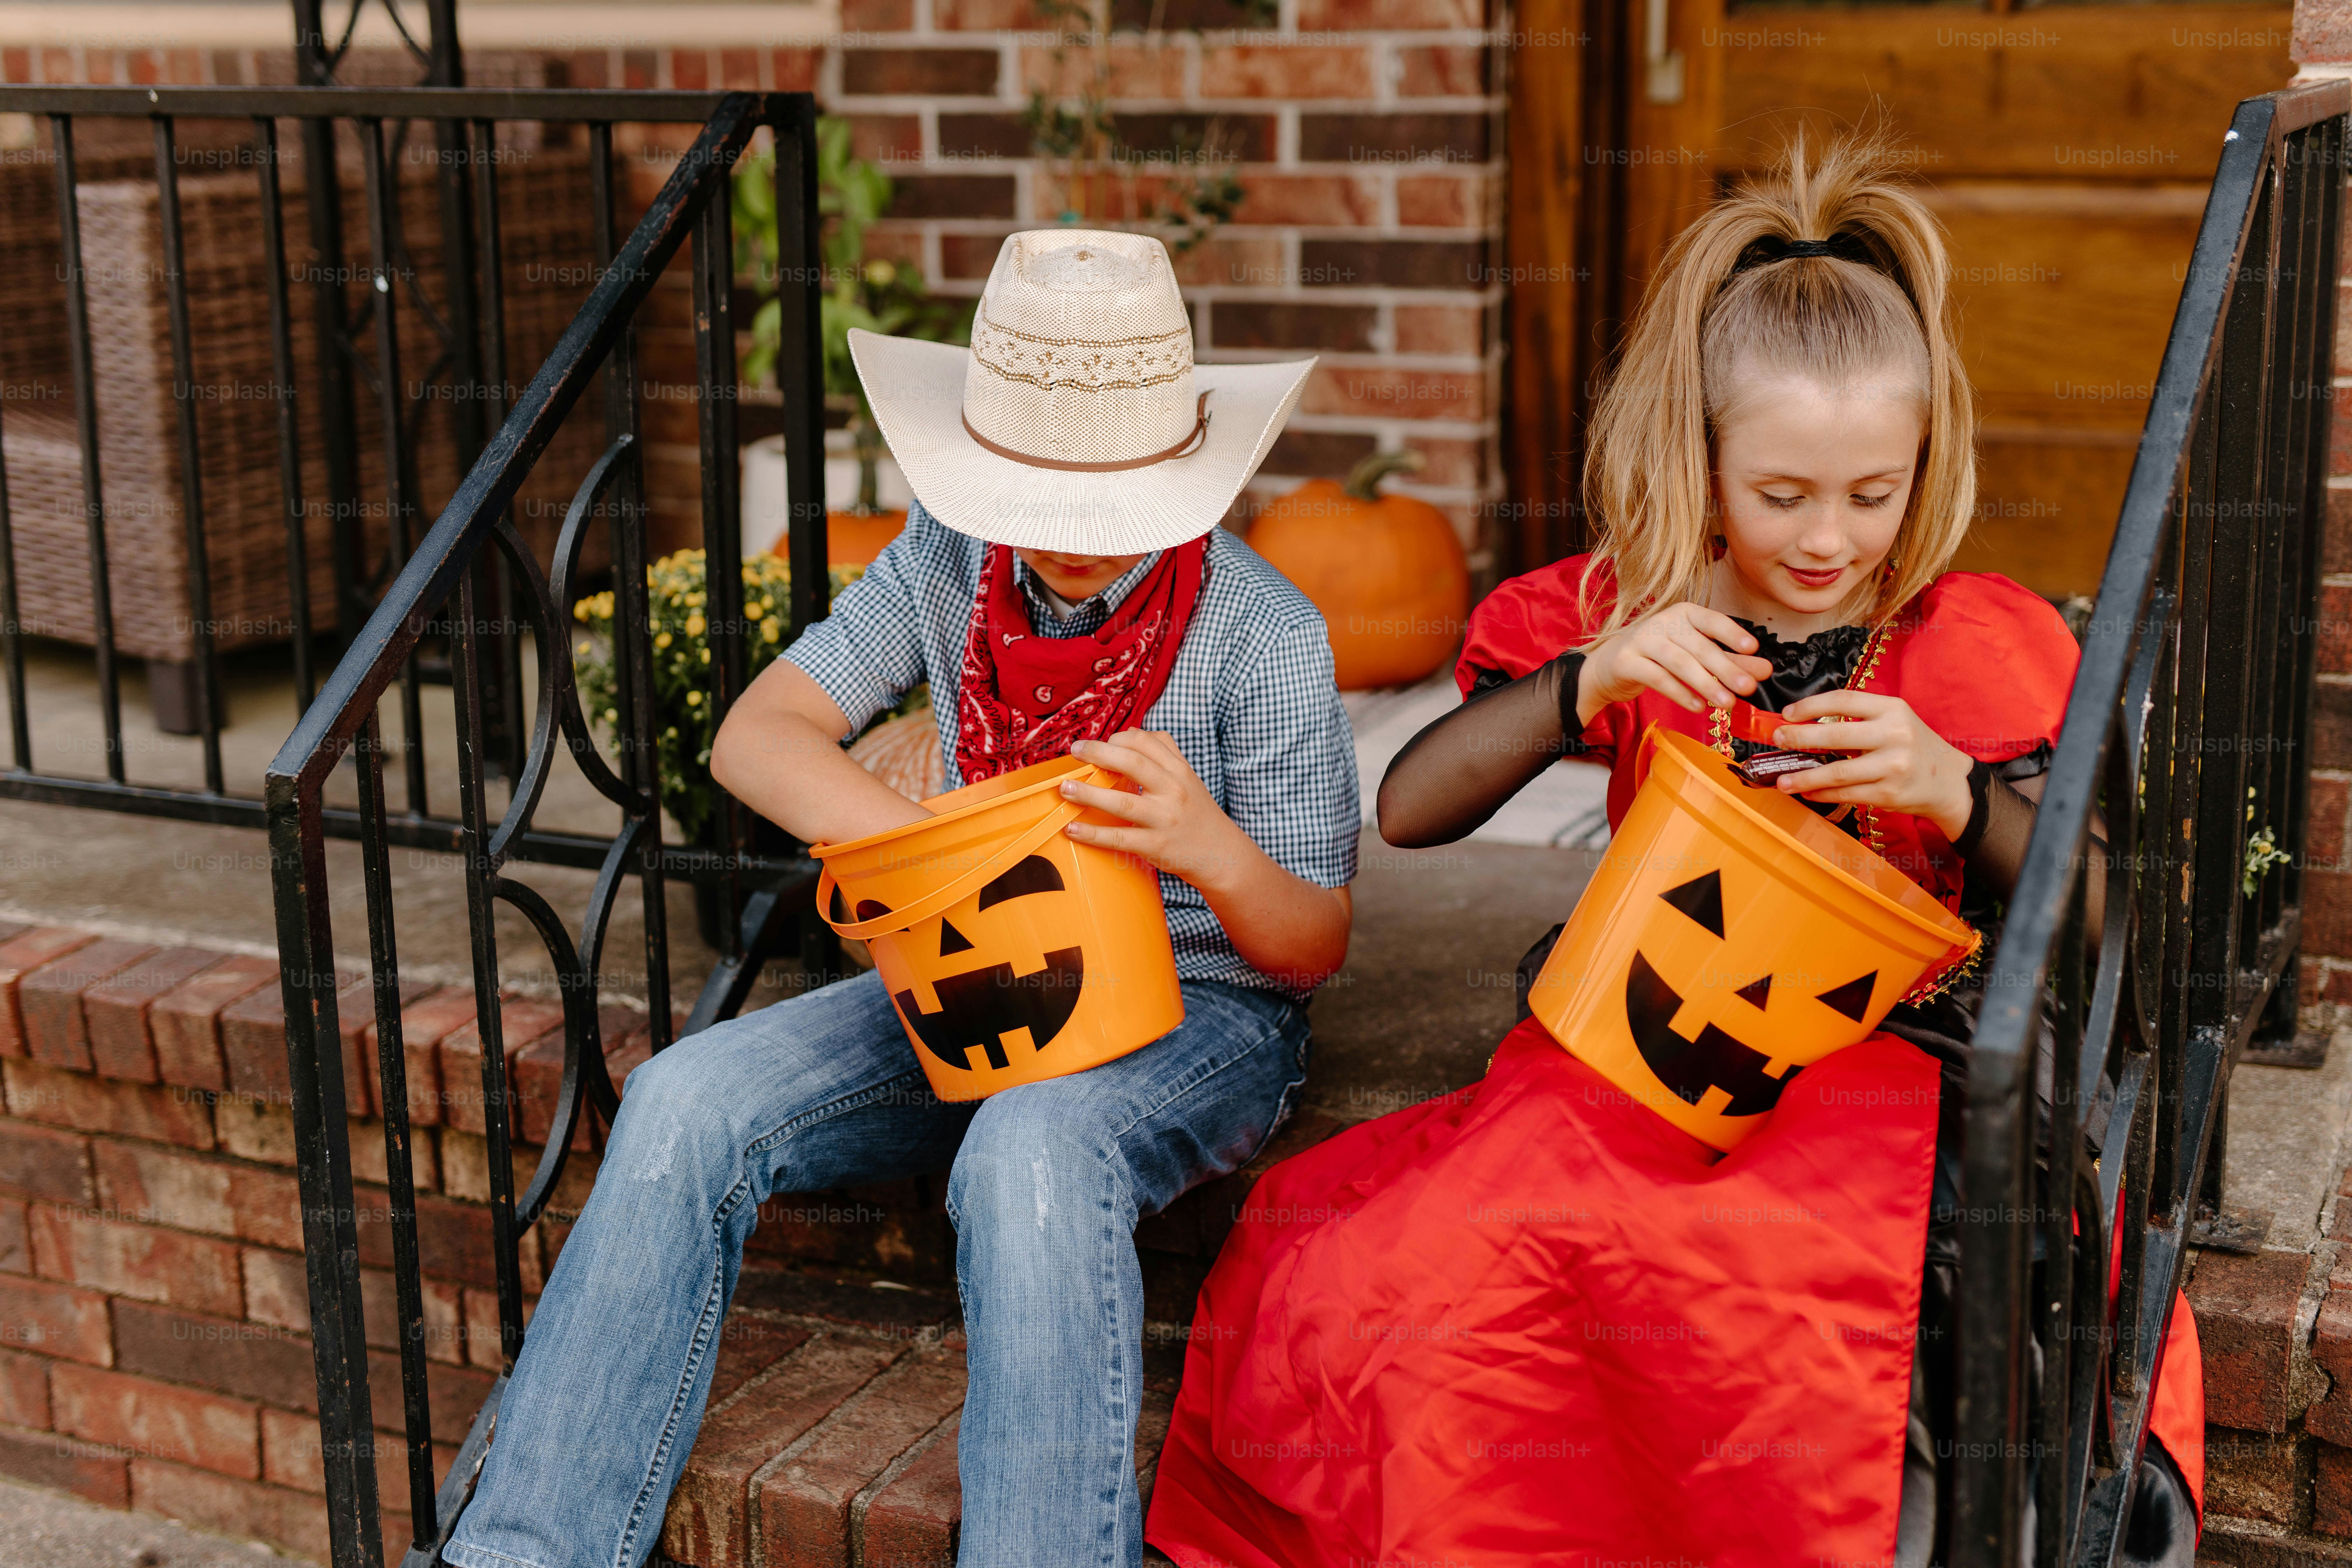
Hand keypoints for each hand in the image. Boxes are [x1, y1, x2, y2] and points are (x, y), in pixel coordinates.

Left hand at [1058, 730, 1257, 895]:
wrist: (1221, 853)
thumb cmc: (1197, 812)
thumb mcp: (1188, 777)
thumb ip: (1164, 752)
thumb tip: (1130, 732)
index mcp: (1179, 770)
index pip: (1147, 741)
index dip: (1117, 738)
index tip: (1096, 744)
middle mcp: (1173, 791)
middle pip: (1133, 763)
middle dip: (1099, 753)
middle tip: (1075, 751)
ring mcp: (1164, 819)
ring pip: (1122, 802)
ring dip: (1089, 793)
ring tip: (1065, 788)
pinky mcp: (1156, 846)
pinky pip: (1120, 839)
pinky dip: (1094, 834)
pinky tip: (1073, 829)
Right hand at [1578, 601, 1776, 721]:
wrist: (1608, 666)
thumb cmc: (1658, 657)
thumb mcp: (1695, 655)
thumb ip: (1729, 660)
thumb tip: (1764, 670)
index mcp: (1683, 613)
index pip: (1711, 619)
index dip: (1732, 633)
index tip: (1753, 647)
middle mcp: (1662, 621)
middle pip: (1698, 645)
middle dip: (1726, 667)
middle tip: (1748, 687)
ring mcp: (1641, 640)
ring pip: (1678, 662)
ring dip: (1705, 684)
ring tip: (1727, 703)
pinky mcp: (1626, 661)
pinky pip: (1657, 678)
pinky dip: (1680, 693)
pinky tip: (1698, 706)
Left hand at [1768, 690, 1974, 838]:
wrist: (1950, 781)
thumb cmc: (1914, 746)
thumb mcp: (1895, 720)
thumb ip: (1860, 718)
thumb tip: (1807, 723)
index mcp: (1892, 709)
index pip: (1844, 700)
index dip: (1811, 705)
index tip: (1788, 713)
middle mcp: (1894, 735)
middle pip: (1835, 736)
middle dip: (1799, 738)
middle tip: (1777, 740)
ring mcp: (1892, 766)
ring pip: (1836, 772)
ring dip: (1804, 777)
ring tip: (1781, 780)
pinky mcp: (1889, 793)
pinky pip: (1846, 794)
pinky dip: (1822, 794)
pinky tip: (1807, 792)